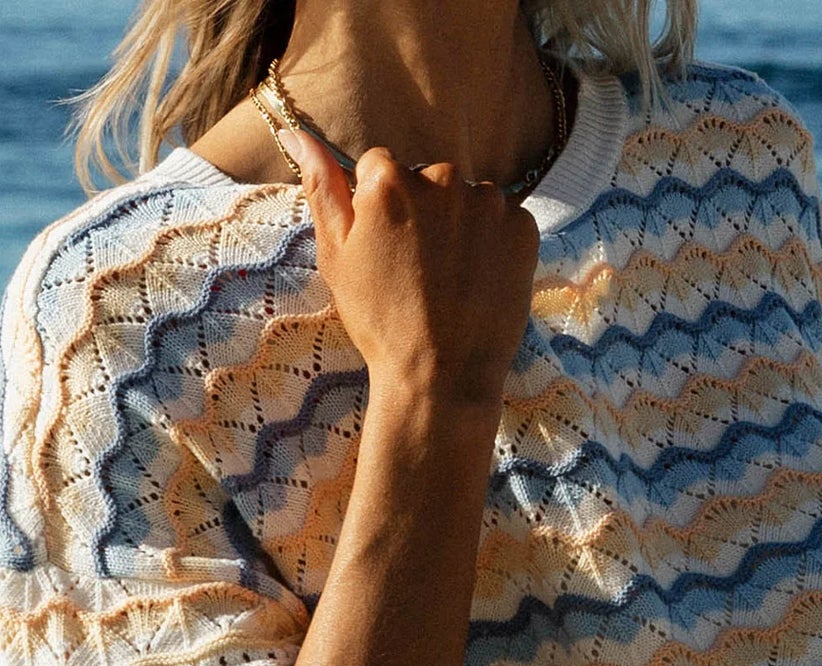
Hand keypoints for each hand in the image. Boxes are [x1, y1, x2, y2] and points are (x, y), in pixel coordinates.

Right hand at [281, 127, 540, 409]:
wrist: (441, 377)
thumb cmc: (380, 321)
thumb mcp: (336, 256)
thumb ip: (322, 188)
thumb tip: (298, 133)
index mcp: (390, 179)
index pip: (380, 168)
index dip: (380, 210)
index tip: (386, 250)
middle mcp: (442, 178)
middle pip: (427, 180)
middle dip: (423, 213)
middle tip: (419, 271)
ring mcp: (488, 203)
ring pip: (468, 200)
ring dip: (461, 226)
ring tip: (451, 279)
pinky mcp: (523, 229)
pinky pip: (504, 221)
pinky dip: (494, 245)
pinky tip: (478, 281)